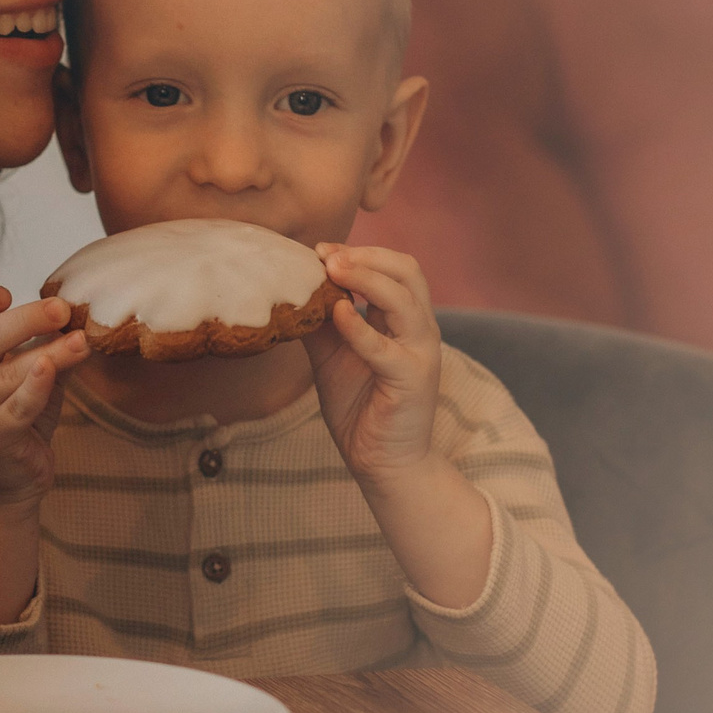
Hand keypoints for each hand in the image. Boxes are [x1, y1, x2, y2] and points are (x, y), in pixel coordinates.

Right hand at [0, 284, 89, 509]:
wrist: (7, 481)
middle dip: (26, 319)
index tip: (6, 295)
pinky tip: (55, 368)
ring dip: (51, 352)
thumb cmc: (16, 417)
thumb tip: (78, 315)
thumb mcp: (28, 373)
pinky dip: (37, 386)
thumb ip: (46, 344)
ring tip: (81, 342)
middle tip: (62, 310)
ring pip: (9, 373)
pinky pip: (18, 406)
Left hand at [302, 244, 443, 488]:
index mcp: (405, 320)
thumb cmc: (360, 407)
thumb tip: (291, 290)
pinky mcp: (411, 380)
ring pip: (403, 299)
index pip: (393, 268)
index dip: (359, 252)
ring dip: (366, 277)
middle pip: (407, 271)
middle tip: (325, 254)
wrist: (382, 463)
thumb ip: (320, 323)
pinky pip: (385, 347)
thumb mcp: (332, 356)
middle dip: (365, 255)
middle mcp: (420, 329)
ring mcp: (420, 353)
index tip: (319, 250)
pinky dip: (361, 327)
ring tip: (331, 269)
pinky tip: (339, 312)